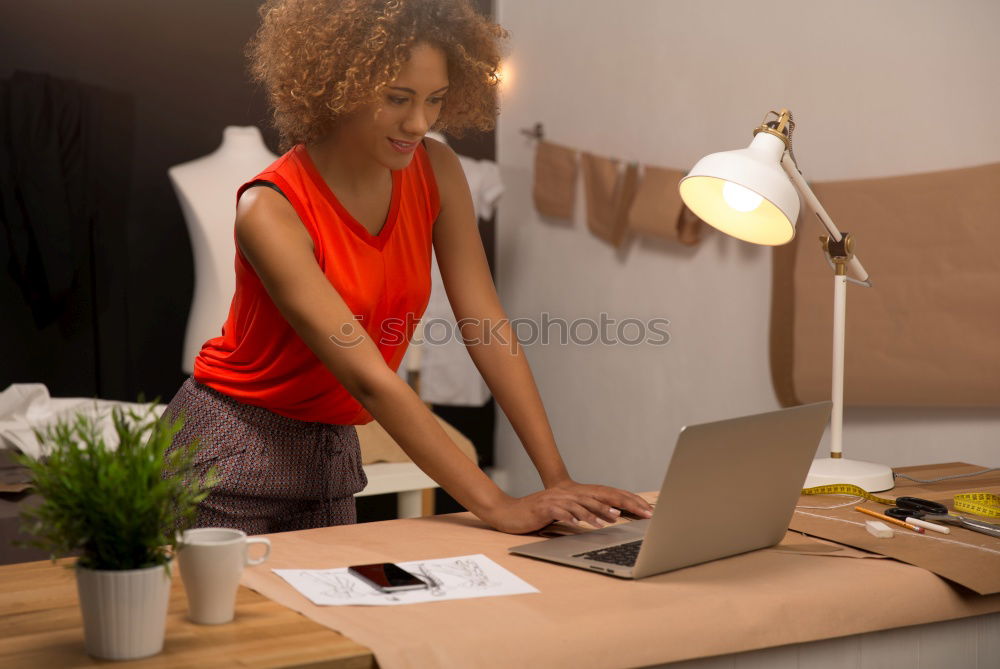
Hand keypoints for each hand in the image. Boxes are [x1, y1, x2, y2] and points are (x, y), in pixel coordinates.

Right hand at [483, 479, 653, 534]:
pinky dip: (571, 517)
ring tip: (609, 519)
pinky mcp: (544, 508)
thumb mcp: (562, 514)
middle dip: (620, 505)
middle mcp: (568, 493)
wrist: (508, 513)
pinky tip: (579, 525)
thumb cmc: (536, 516)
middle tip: (637, 514)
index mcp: (575, 494)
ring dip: (596, 511)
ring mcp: (556, 499)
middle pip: (598, 496)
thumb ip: (580, 513)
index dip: (626, 500)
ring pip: (581, 504)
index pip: (605, 494)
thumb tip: (603, 518)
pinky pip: (561, 512)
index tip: (644, 509)